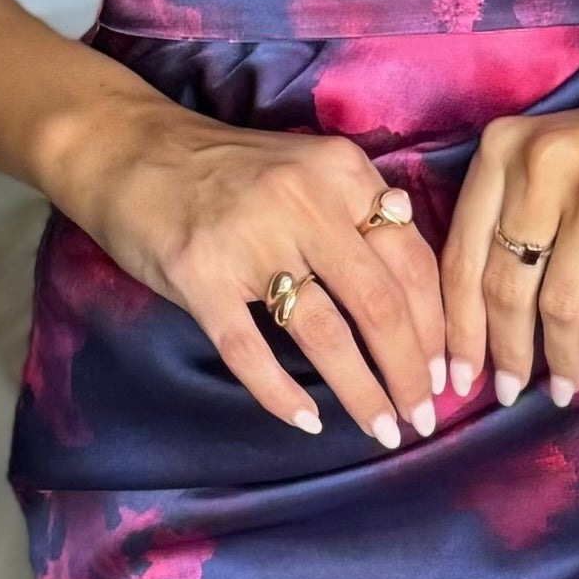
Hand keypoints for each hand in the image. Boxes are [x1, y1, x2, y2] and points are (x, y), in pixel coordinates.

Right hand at [50, 99, 447, 444]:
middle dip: (411, 372)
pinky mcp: (198, 274)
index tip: (450, 374)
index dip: (438, 327)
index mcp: (341, 172)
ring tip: (382, 430)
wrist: (128, 148)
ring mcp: (249, 238)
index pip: (413, 261)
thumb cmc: (228, 170)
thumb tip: (421, 299)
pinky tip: (307, 421)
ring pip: (325, 333)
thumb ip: (360, 216)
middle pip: (381, 303)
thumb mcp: (308, 170)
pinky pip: (250, 351)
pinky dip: (282, 394)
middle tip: (425, 418)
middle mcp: (303, 201)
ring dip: (362, 392)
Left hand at [441, 76, 578, 407]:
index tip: (456, 377)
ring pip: (559, 300)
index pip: (462, 254)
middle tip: (509, 394)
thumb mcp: (559, 160)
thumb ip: (515, 215)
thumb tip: (482, 318)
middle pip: (505, 284)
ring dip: (560, 356)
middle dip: (505, 352)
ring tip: (564, 386)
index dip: (457, 327)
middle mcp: (545, 160)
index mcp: (506, 146)